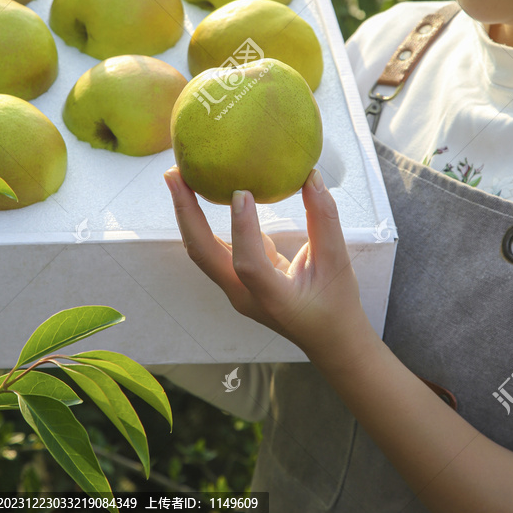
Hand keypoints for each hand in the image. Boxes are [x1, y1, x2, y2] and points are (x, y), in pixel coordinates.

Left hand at [163, 166, 374, 375]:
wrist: (327, 338)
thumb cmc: (335, 304)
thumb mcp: (338, 263)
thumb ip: (324, 220)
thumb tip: (311, 177)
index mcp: (273, 299)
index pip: (248, 264)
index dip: (242, 229)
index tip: (241, 192)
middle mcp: (244, 296)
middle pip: (203, 255)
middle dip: (185, 213)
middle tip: (174, 173)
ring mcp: (234, 289)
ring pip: (201, 251)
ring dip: (186, 214)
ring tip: (177, 177)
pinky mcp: (235, 278)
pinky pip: (213, 247)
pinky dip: (201, 219)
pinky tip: (197, 191)